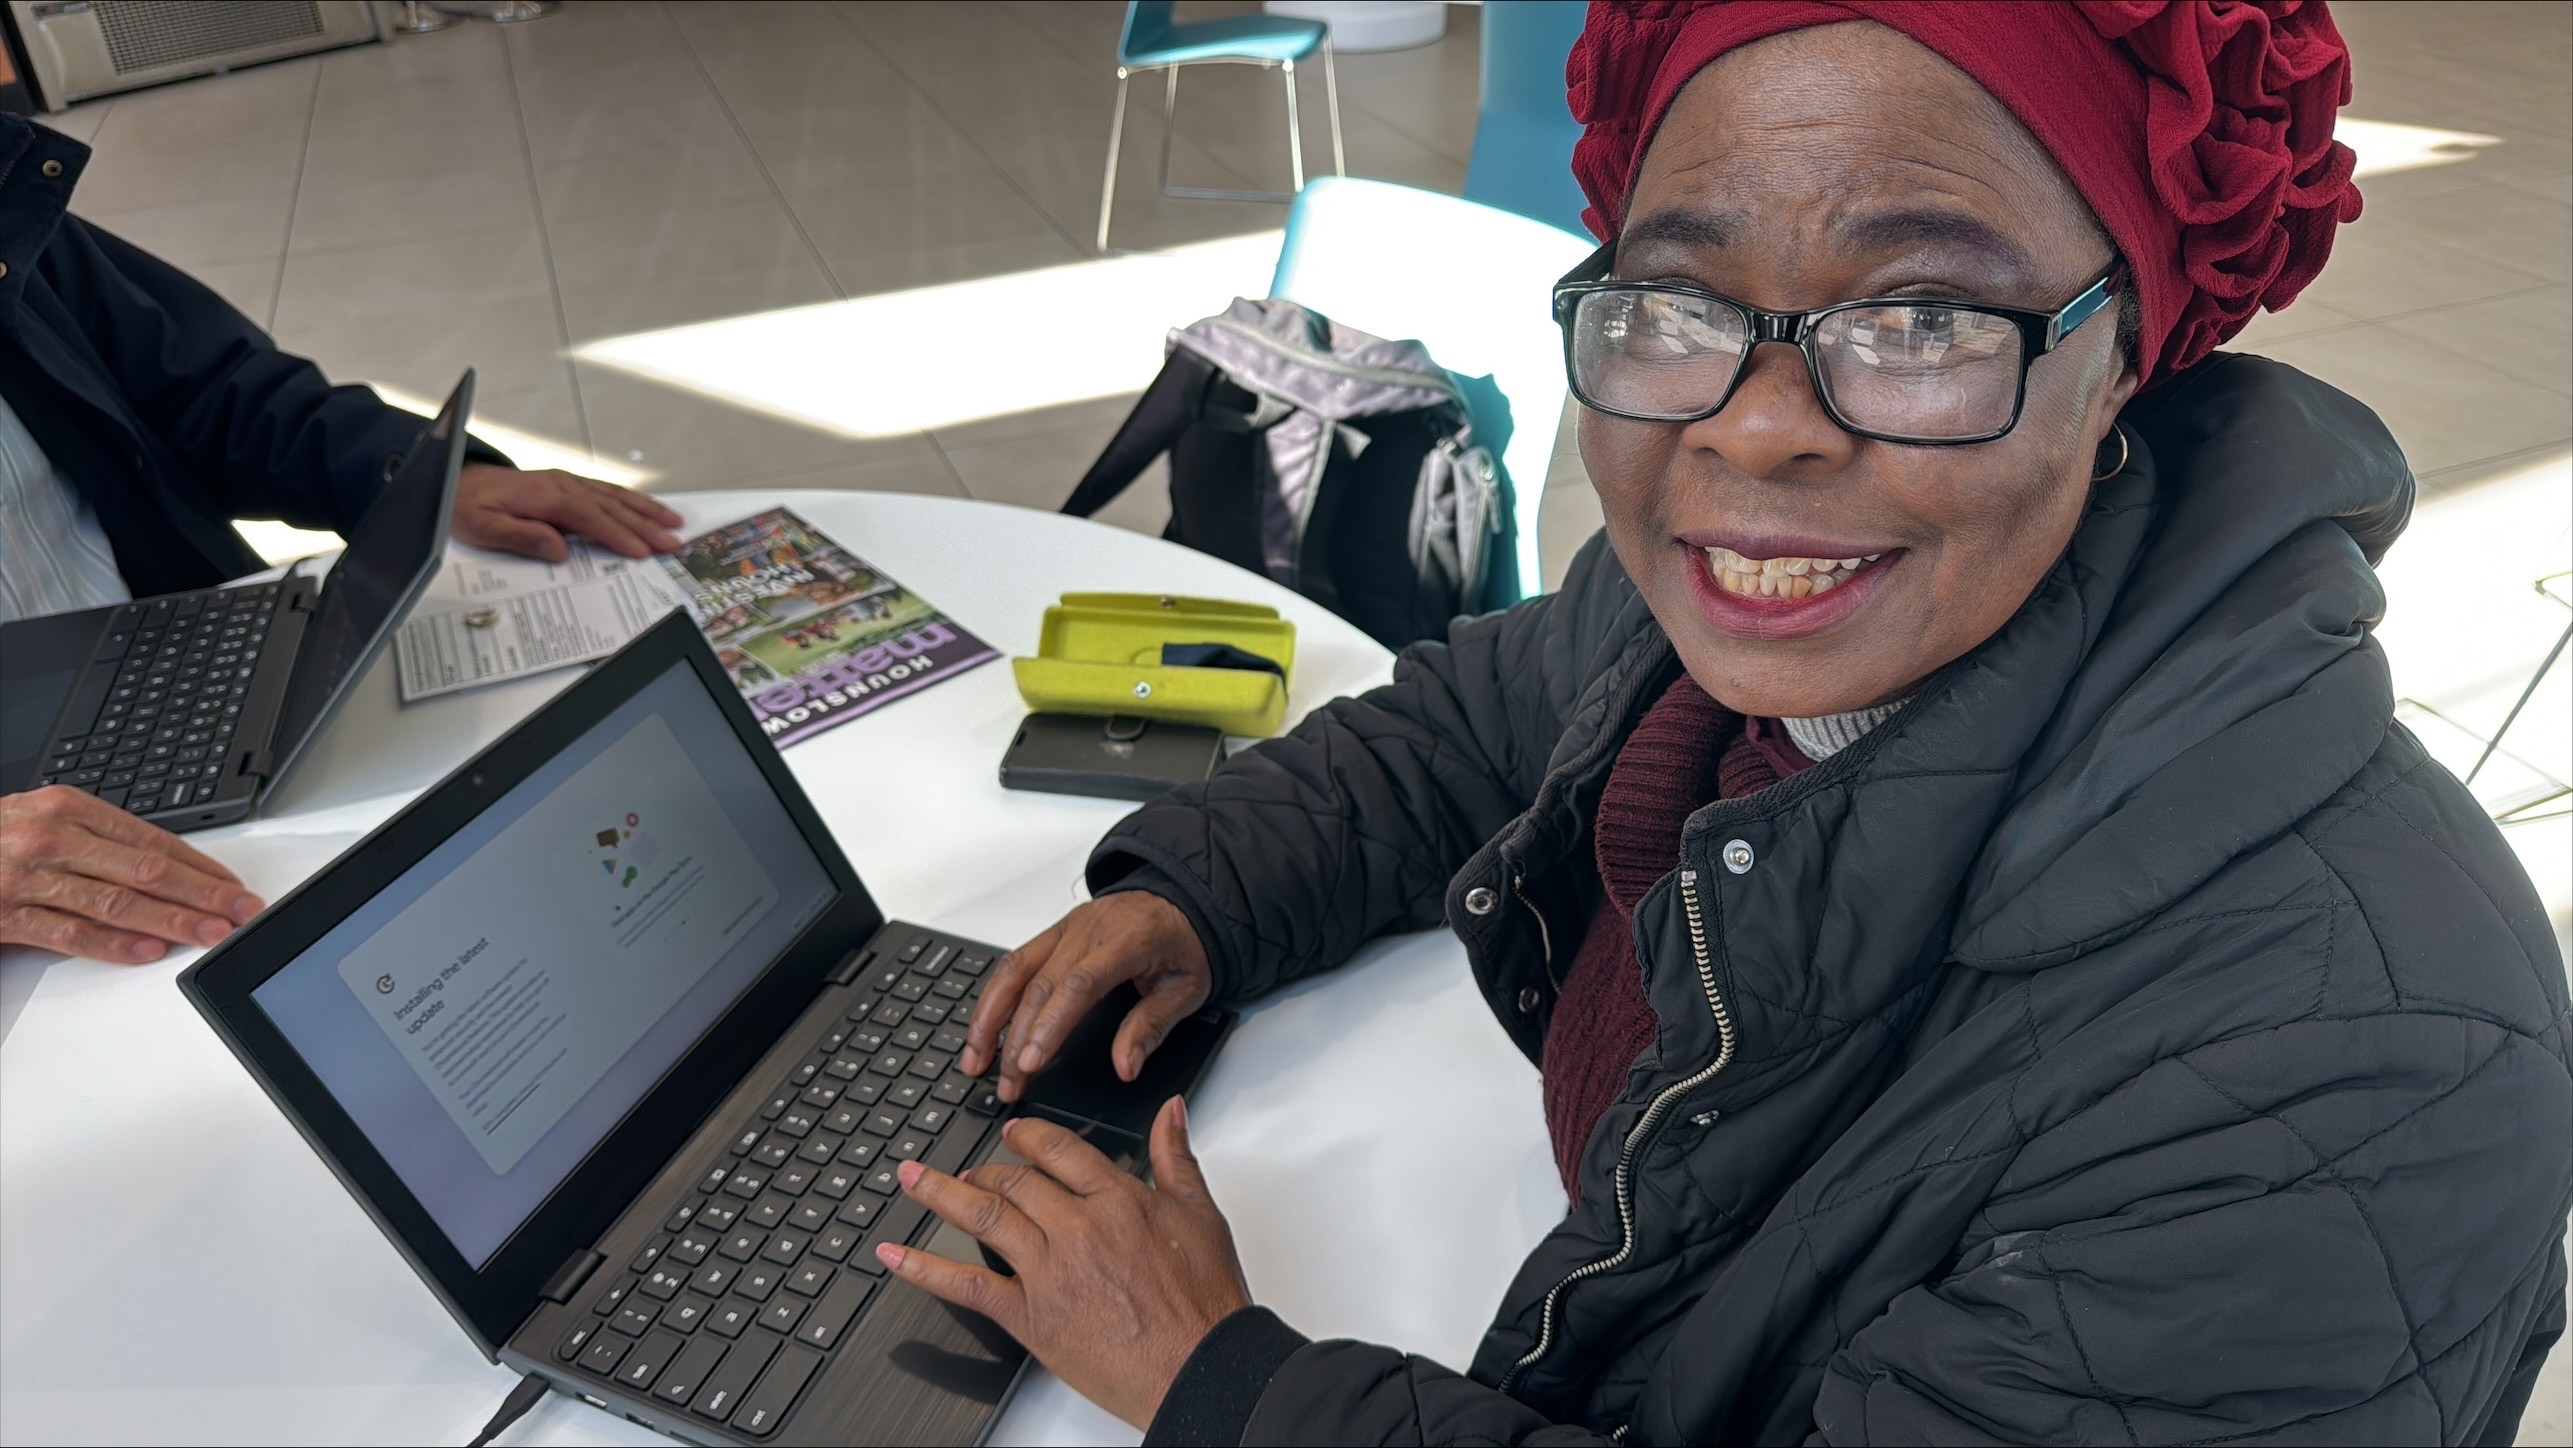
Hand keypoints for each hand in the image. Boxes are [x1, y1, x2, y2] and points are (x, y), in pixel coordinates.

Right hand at [0, 786, 263, 960]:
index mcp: (70, 808)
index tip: (235, 888)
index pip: (154, 841)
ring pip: (116, 901)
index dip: (202, 867)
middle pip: (146, 870)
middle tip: (242, 913)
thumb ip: (100, 840)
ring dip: (172, 922)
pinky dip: (113, 944)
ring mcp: (28, 876)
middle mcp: (53, 838)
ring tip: (210, 935)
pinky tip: (148, 951)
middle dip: (203, 896)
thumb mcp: (44, 820)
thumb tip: (170, 869)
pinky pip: (69, 932)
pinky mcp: (5, 914)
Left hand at [452, 464, 683, 561]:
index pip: (589, 518)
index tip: (642, 551)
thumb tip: (559, 548)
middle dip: (645, 526)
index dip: (618, 535)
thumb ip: (522, 537)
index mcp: (543, 496)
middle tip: (673, 543)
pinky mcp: (567, 483)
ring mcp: (566, 481)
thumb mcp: (483, 527)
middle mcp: (561, 485)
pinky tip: (647, 508)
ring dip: (646, 511)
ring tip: (674, 523)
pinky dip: (631, 500)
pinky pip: (606, 490)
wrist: (454, 479)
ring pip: (614, 496)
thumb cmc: (466, 505)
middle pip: (611, 507)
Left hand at [884, 1101, 1249, 1428]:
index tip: (1012, 1134)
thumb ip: (1176, 1156)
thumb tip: (1169, 1111)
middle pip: (1017, 1181)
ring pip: (984, 1217)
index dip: (1029, 1137)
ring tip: (912, 1181)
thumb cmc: (1206, 1302)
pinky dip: (925, 1268)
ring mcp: (1050, 1272)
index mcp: (1119, 1198)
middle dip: (985, 1168)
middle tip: (965, 1167)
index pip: (1059, 1150)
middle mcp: (1078, 1228)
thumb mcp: (1201, 1215)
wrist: (1202, 1366)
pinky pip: (968, 1287)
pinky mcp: (1031, 1316)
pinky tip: (896, 1255)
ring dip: (940, 1195)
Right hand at [962, 891, 1211, 1103]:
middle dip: (1015, 1040)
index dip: (1049, 1026)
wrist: (1182, 900)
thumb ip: (1153, 1026)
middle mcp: (1088, 931)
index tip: (1029, 1063)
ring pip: (1014, 971)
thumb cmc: (1184, 943)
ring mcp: (1066, 929)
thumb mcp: (1187, 988)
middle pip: (1038, 986)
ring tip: (975, 1061)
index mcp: (1126, 942)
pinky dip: (994, 998)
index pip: (1078, 986)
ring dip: (989, 1018)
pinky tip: (983, 1028)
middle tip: (1008, 1084)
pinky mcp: (1053, 933)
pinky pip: (1014, 963)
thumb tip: (1125, 1066)